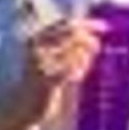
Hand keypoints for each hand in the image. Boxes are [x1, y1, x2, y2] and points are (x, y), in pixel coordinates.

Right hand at [7, 13, 98, 129]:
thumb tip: (94, 36)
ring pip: (75, 51)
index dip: (88, 23)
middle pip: (73, 34)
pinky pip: (72, 69)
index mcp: (37, 38)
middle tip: (97, 49)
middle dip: (89, 39)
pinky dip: (79, 72)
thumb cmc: (43, 81)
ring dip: (84, 60)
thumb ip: (68, 46)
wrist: (23, 105)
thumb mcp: (53, 58)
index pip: (66, 24)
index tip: (105, 27)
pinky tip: (75, 78)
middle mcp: (37, 47)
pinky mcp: (45, 79)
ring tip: (79, 70)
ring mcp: (40, 62)